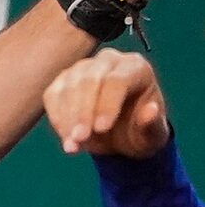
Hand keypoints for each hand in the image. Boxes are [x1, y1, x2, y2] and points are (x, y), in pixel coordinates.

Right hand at [46, 50, 172, 157]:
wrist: (120, 133)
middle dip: (82, 112)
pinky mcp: (63, 80)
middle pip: (89, 80)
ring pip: (67, 87)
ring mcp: (82, 68)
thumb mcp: (153, 135)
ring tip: (73, 145)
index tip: (101, 129)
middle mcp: (109, 61)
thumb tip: (152, 110)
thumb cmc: (139, 130)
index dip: (107, 104)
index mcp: (136, 68)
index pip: (117, 80)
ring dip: (66, 118)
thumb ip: (153, 125)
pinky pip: (52, 95)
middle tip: (81, 139)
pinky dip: (57, 119)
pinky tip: (66, 138)